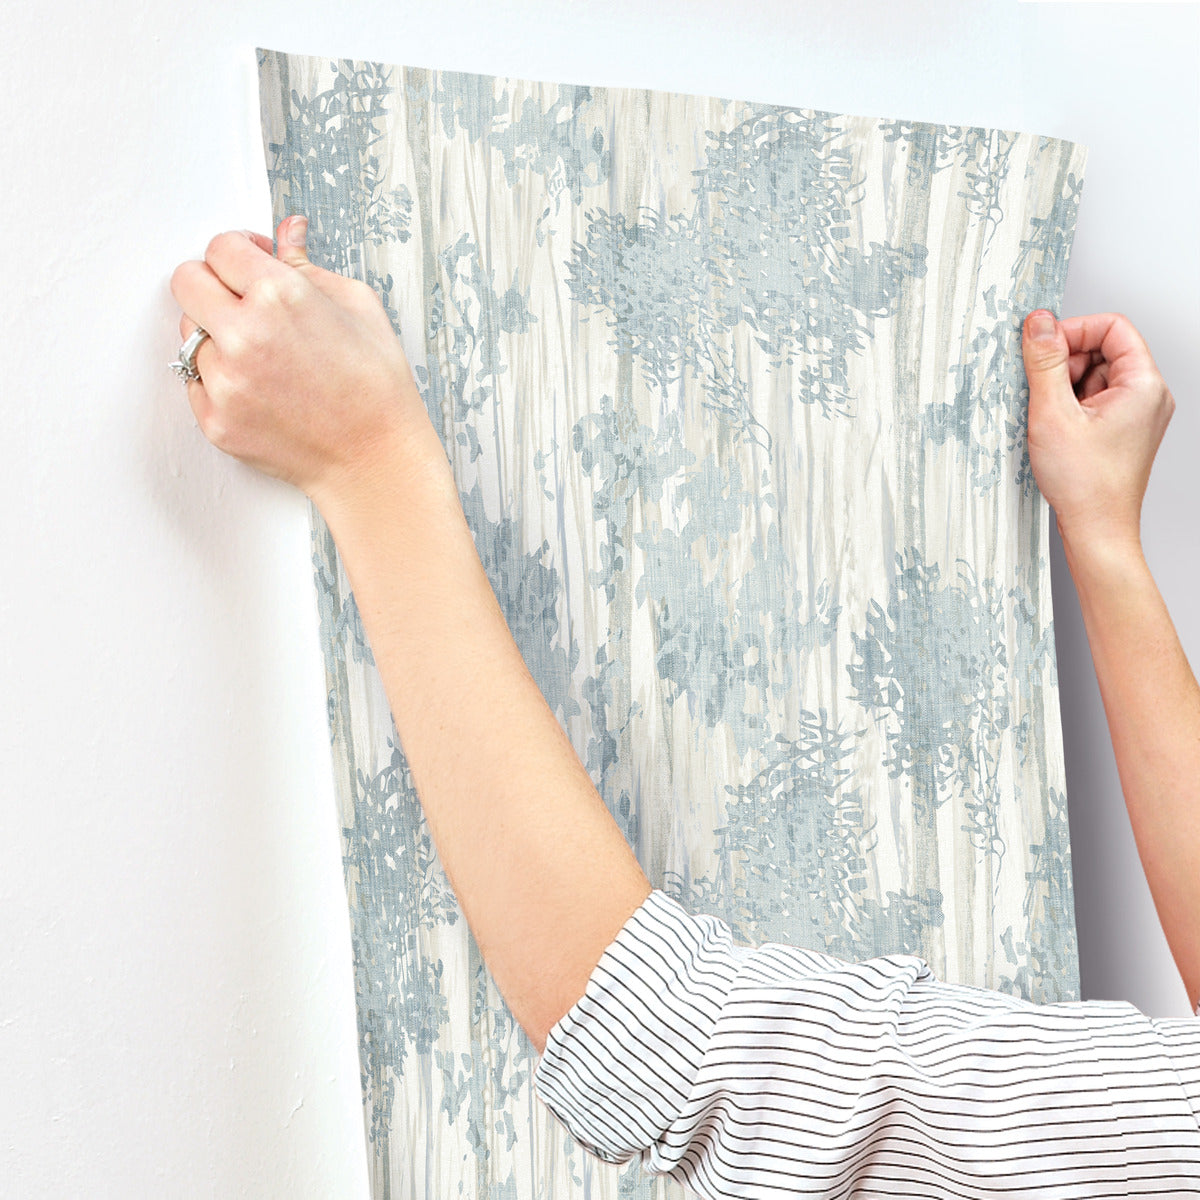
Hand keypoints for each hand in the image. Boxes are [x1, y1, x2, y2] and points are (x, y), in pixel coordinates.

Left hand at [169, 215, 436, 506]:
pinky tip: (261, 388)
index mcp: (280, 296)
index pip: (219, 248)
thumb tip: (287, 232)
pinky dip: (220, 380)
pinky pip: (195, 382)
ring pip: (189, 334)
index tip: (250, 264)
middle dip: (212, 284)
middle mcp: (244, 335)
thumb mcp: (358, 307)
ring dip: (216, 337)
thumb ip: (308, 266)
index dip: (238, 251)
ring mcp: (225, 382)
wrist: (376, 459)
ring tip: (262, 356)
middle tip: (242, 301)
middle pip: (186, 281)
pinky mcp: (216, 420)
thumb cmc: (376, 386)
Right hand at [1021, 309, 1174, 552]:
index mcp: (1143, 385)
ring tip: (1049, 417)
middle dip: (1066, 362)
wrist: (1097, 530)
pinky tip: (1055, 429)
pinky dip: (1069, 406)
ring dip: (1064, 387)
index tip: (1042, 346)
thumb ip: (1045, 362)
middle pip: (1103, 351)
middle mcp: (1147, 396)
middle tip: (1040, 389)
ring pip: (1095, 376)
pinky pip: (1094, 401)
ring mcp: (1136, 415)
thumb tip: (1038, 323)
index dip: (1074, 330)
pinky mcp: (1122, 431)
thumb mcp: (1053, 414)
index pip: (1112, 328)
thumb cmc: (1085, 484)